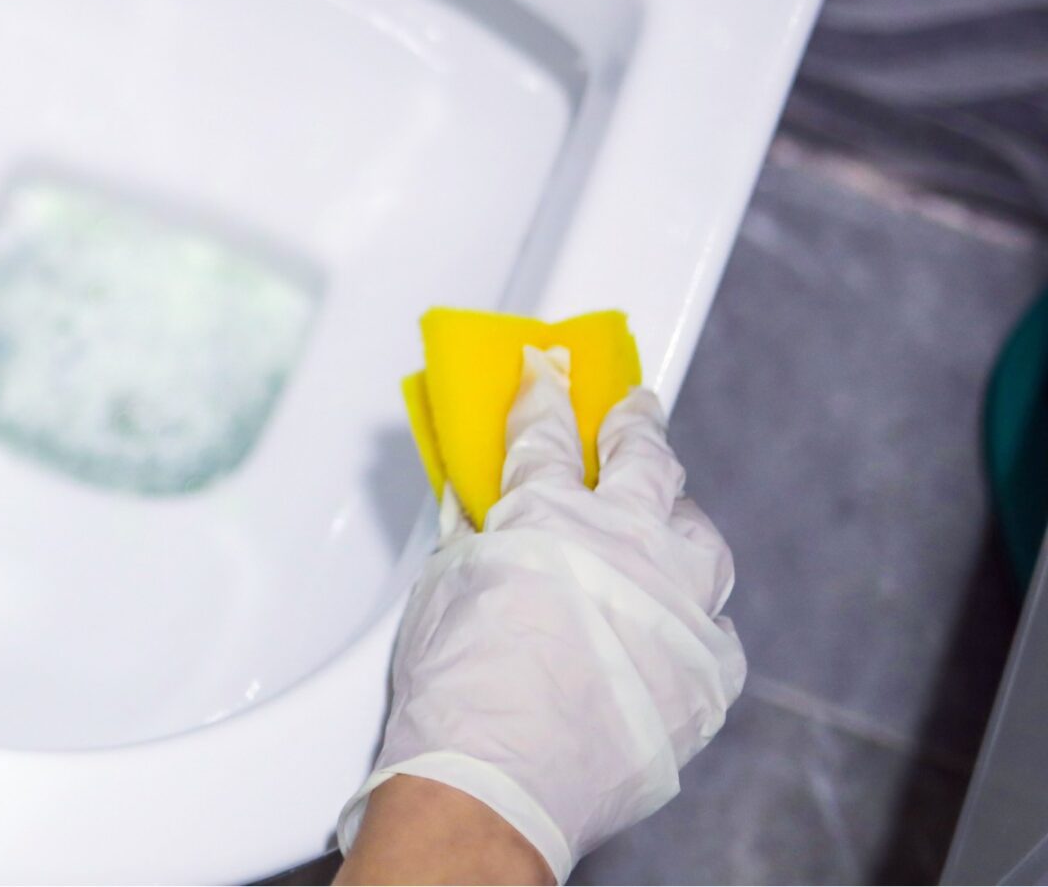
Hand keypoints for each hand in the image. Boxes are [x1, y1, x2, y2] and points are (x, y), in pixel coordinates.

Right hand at [338, 347, 745, 881]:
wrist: (498, 783)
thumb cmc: (456, 694)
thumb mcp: (444, 590)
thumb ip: (474, 540)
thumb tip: (479, 516)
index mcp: (552, 517)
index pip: (549, 434)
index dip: (545, 397)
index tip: (548, 375)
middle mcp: (629, 547)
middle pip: (648, 459)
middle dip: (637, 424)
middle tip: (634, 409)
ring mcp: (679, 607)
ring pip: (702, 541)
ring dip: (679, 526)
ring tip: (666, 525)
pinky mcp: (708, 672)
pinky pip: (714, 629)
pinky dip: (691, 622)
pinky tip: (671, 627)